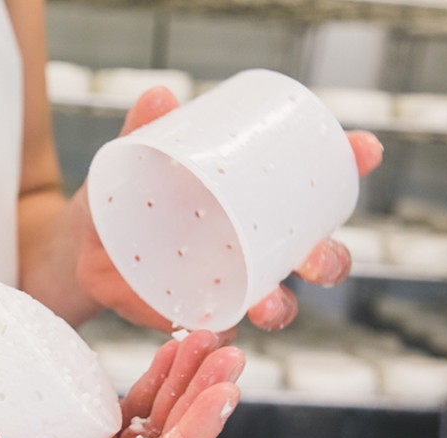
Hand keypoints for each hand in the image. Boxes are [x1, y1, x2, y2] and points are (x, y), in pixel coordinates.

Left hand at [74, 87, 385, 333]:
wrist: (82, 248)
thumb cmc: (123, 197)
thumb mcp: (132, 160)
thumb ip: (144, 130)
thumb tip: (160, 95)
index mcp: (257, 204)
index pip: (317, 185)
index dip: (349, 165)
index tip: (364, 149)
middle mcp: (257, 249)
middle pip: (316, 257)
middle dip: (329, 259)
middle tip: (316, 257)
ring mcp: (232, 285)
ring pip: (278, 302)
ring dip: (282, 306)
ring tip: (267, 305)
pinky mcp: (198, 314)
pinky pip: (221, 330)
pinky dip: (221, 333)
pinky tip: (215, 331)